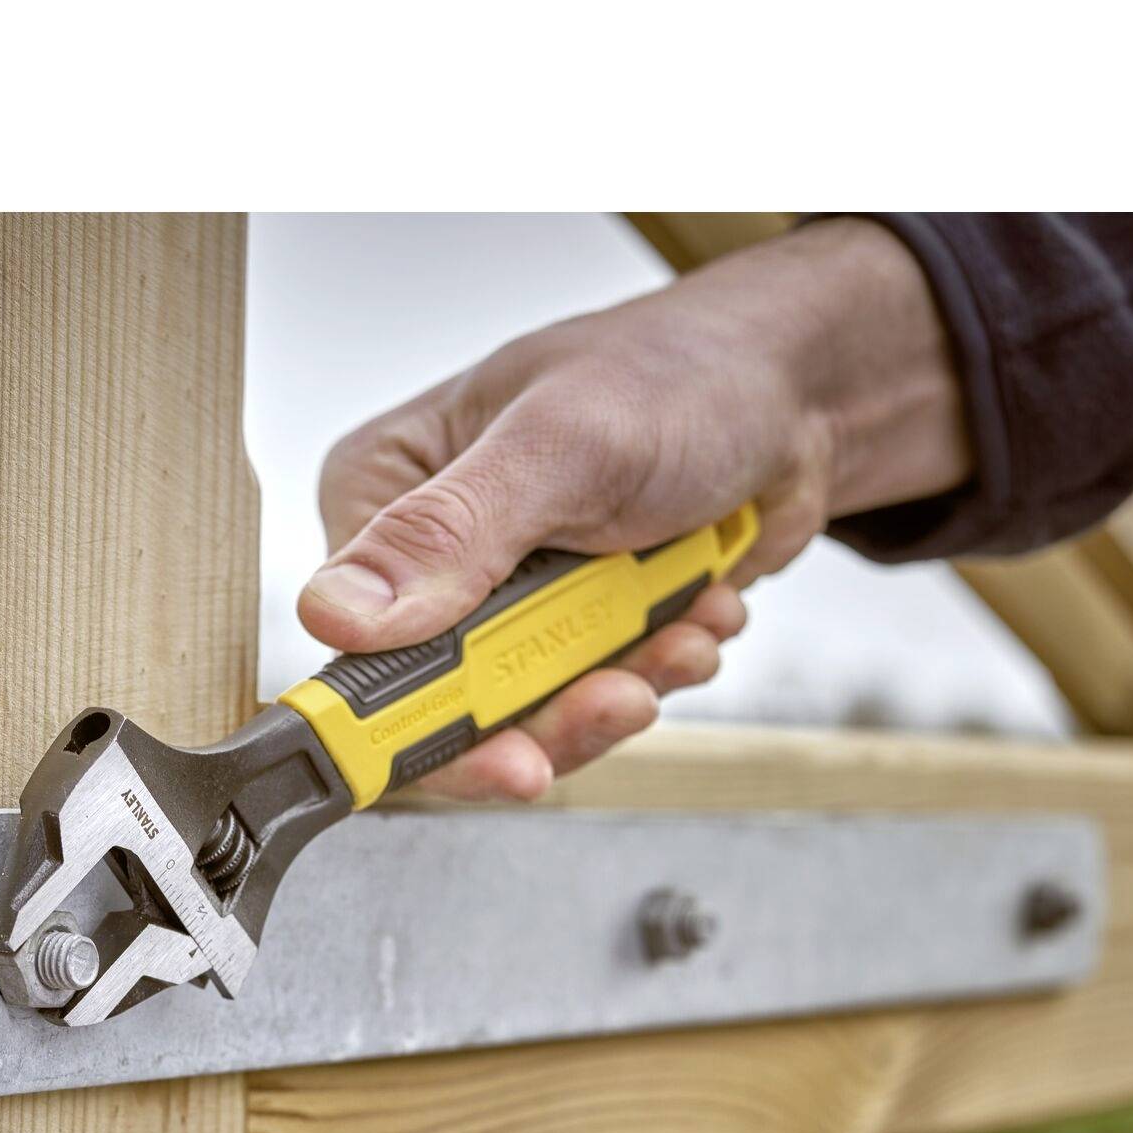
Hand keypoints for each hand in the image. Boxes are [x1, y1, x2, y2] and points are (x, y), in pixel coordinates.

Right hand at [300, 217, 971, 799]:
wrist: (793, 392)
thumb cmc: (677, 375)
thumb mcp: (561, 445)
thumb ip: (451, 534)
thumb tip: (339, 615)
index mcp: (384, 493)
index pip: (363, 646)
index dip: (420, 721)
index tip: (500, 757)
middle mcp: (430, 556)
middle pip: (450, 704)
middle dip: (552, 710)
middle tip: (622, 696)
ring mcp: (502, 600)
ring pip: (531, 714)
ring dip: (622, 685)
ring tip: (683, 630)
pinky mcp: (570, 631)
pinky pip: (593, 699)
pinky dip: (655, 671)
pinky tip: (697, 611)